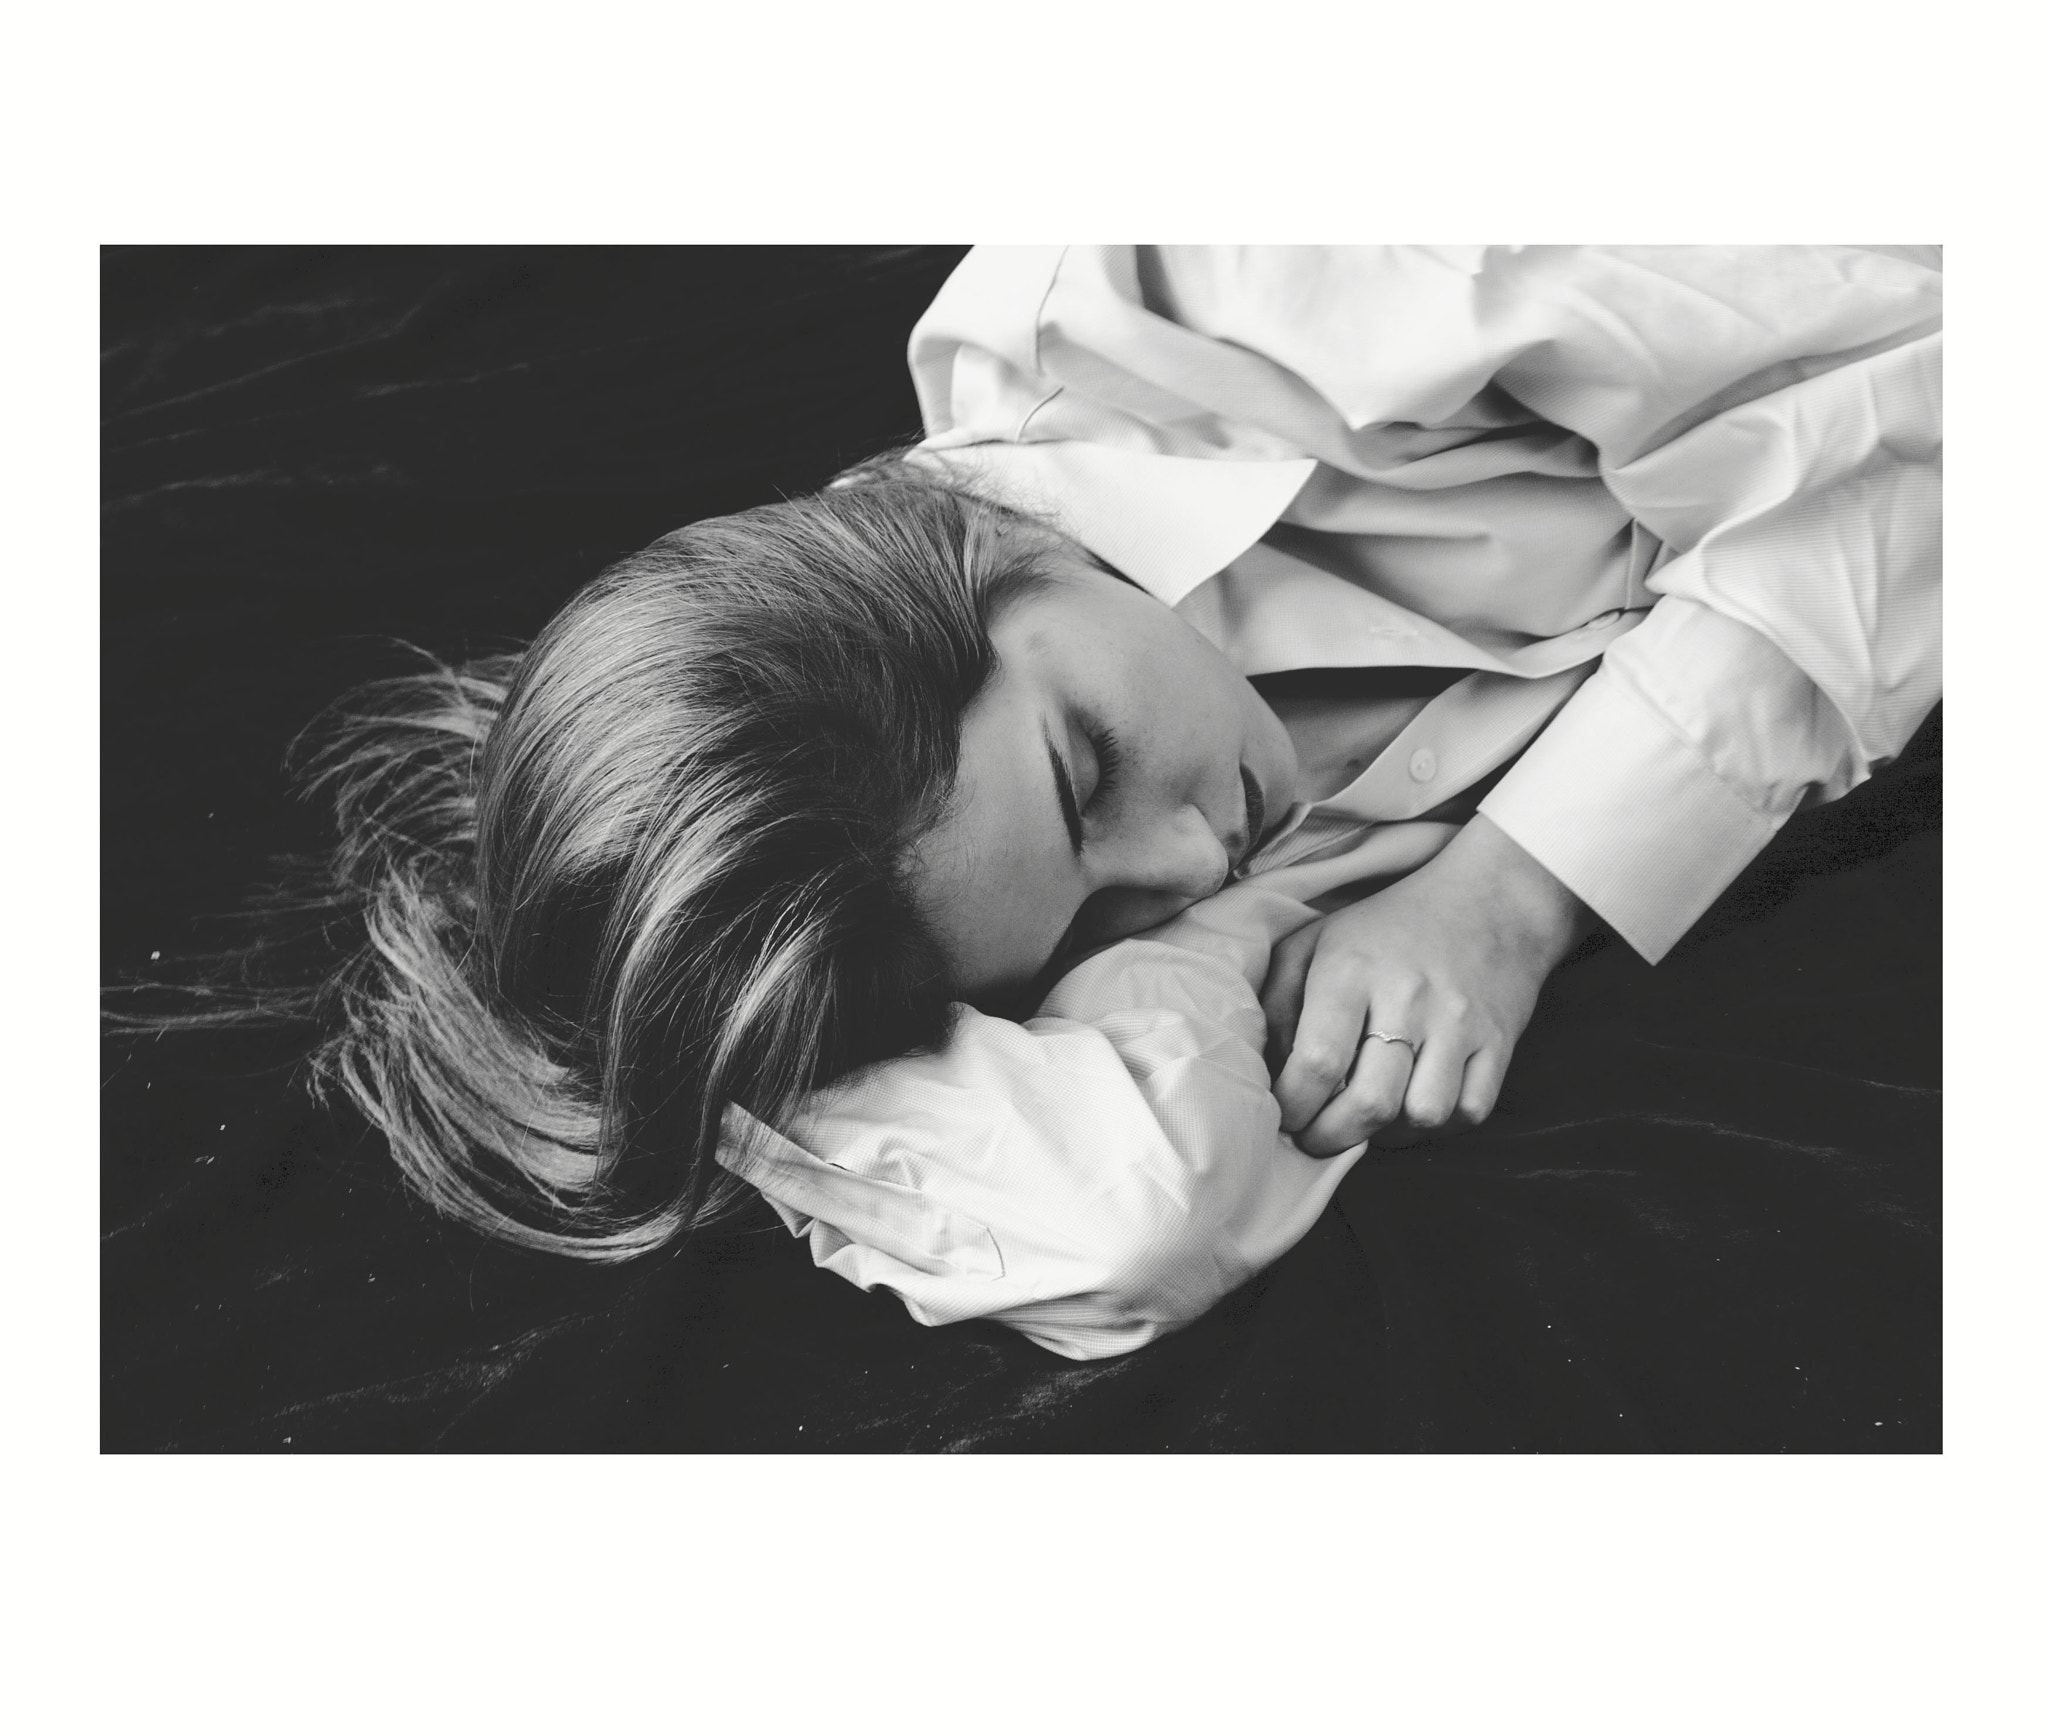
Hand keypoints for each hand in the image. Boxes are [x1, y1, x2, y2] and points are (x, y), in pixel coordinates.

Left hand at [1259, 816, 1593, 1154]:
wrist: (1488, 899)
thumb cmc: (1384, 928)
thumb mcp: (1314, 943)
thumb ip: (1277, 1002)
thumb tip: (1268, 1070)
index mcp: (1351, 971)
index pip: (1317, 1061)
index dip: (1294, 1105)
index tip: (1285, 1114)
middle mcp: (1407, 998)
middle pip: (1370, 1102)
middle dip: (1332, 1137)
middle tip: (1315, 1137)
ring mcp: (1459, 1023)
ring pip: (1423, 1115)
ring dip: (1387, 1134)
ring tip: (1367, 1120)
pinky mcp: (1498, 1042)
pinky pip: (1469, 1111)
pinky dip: (1436, 1127)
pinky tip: (1412, 1108)